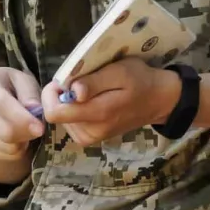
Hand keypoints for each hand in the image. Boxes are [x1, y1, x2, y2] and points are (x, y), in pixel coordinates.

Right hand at [0, 68, 43, 186]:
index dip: (22, 118)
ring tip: (24, 129)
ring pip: (6, 147)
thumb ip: (30, 93)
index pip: (1, 104)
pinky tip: (16, 138)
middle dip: (27, 133)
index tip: (40, 127)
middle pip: (4, 131)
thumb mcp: (23, 81)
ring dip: (23, 142)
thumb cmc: (11, 88)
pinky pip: (3, 156)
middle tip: (39, 129)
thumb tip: (33, 109)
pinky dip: (16, 151)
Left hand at [40, 58, 180, 147]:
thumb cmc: (139, 80)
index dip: (52, 93)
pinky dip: (76, 108)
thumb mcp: (120, 72)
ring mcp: (90, 137)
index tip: (65, 78)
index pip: (53, 113)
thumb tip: (73, 92)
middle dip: (62, 94)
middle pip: (56, 114)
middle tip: (82, 80)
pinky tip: (92, 99)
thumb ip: (95, 82)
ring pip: (62, 117)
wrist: (158, 100)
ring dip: (70, 101)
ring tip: (91, 89)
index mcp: (97, 115)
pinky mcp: (91, 137)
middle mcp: (90, 132)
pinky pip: (71, 121)